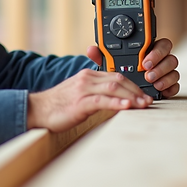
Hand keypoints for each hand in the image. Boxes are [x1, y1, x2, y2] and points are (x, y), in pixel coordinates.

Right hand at [27, 69, 152, 132]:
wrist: (37, 110)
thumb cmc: (58, 105)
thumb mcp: (79, 94)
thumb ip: (96, 93)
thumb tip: (115, 100)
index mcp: (89, 76)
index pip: (117, 76)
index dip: (133, 85)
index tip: (144, 95)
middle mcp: (87, 79)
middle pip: (119, 80)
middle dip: (137, 90)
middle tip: (149, 101)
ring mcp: (83, 89)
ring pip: (113, 88)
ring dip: (131, 96)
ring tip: (143, 105)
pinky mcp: (80, 102)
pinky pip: (102, 100)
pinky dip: (116, 102)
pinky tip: (127, 107)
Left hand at [86, 37, 179, 98]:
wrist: (119, 88)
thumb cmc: (118, 71)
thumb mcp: (109, 62)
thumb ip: (102, 54)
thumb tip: (91, 50)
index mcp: (148, 50)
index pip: (160, 44)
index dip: (156, 52)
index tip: (144, 61)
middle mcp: (160, 60)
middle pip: (170, 57)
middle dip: (160, 66)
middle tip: (147, 74)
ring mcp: (165, 73)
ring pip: (174, 71)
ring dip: (164, 77)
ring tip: (152, 83)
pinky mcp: (168, 86)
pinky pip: (175, 86)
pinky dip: (169, 88)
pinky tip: (159, 90)